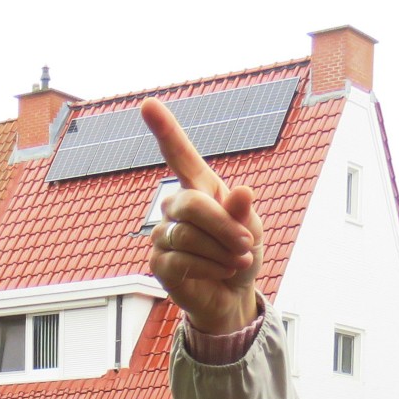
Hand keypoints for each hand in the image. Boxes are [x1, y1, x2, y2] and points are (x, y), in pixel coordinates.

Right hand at [142, 98, 264, 335]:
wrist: (231, 294)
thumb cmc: (240, 253)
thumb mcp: (250, 229)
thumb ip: (242, 211)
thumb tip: (242, 191)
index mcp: (200, 188)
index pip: (179, 154)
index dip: (164, 129)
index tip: (147, 104)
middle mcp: (176, 207)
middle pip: (191, 204)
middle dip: (223, 226)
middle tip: (245, 244)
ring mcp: (163, 234)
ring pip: (188, 235)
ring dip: (220, 251)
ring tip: (236, 261)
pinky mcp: (159, 262)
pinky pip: (183, 259)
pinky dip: (209, 267)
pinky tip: (220, 272)